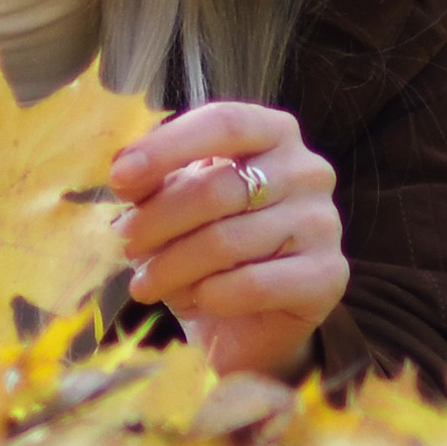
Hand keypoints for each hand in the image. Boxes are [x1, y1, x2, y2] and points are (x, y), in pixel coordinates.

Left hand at [110, 101, 345, 384]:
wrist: (249, 322)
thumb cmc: (210, 246)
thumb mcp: (176, 203)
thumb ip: (154, 180)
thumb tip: (125, 170)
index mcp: (275, 133)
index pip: (224, 123)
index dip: (167, 147)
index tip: (118, 177)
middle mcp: (309, 170)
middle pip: (218, 188)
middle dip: (158, 220)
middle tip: (126, 244)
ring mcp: (323, 222)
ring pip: (227, 241)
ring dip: (173, 267)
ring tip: (146, 283)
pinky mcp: (328, 275)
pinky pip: (253, 284)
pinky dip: (210, 296)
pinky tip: (195, 300)